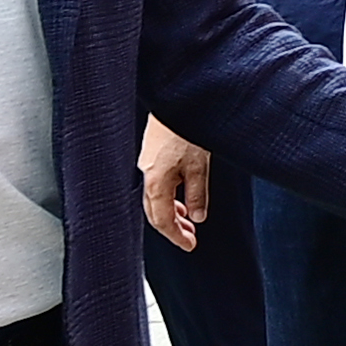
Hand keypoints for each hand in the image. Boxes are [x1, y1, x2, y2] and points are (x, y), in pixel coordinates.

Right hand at [141, 123, 210, 250]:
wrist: (176, 99)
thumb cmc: (187, 129)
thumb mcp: (199, 165)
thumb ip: (197, 192)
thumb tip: (197, 217)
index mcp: (155, 181)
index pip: (162, 220)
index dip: (176, 236)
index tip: (190, 246)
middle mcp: (146, 174)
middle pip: (155, 212)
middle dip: (173, 228)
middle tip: (190, 238)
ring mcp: (146, 164)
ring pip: (155, 198)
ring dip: (172, 212)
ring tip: (189, 220)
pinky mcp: (151, 154)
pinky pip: (157, 184)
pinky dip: (169, 197)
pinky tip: (181, 196)